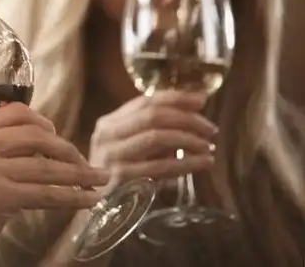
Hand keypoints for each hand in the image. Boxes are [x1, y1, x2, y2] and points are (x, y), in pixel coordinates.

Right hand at [0, 103, 107, 263]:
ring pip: (46, 166)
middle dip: (68, 149)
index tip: (59, 137)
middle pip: (37, 136)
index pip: (16, 111)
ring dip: (79, 174)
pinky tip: (87, 200)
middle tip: (85, 163)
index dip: (44, 122)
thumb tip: (37, 148)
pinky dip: (72, 198)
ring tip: (100, 180)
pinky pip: (45, 193)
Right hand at [88, 91, 216, 182]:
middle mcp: (108, 134)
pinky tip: (202, 163)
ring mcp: (113, 155)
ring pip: (157, 137)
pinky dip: (185, 163)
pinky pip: (160, 167)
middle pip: (153, 116)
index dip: (176, 98)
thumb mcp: (126, 145)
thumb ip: (151, 129)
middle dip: (187, 120)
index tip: (202, 100)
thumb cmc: (116, 173)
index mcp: (109, 122)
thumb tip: (193, 107)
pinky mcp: (122, 178)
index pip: (145, 101)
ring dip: (188, 139)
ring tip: (208, 146)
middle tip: (211, 129)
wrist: (94, 206)